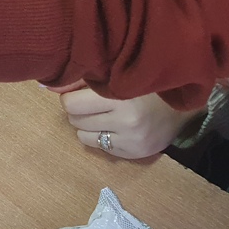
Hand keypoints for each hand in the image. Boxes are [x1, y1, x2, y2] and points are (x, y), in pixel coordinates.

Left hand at [59, 88, 204, 158]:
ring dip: (87, 125)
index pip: (70, 103)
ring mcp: (131, 139)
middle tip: (93, 103)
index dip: (71, 96)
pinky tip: (115, 127)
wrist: (183, 106)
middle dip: (78, 110)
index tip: (80, 91)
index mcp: (120, 95)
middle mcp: (126, 120)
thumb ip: (81, 79)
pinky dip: (101, 137)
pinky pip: (99, 147)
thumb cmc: (143, 84)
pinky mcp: (134, 153)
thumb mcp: (115, 75)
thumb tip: (45, 85)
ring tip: (104, 114)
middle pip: (74, 119)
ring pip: (82, 135)